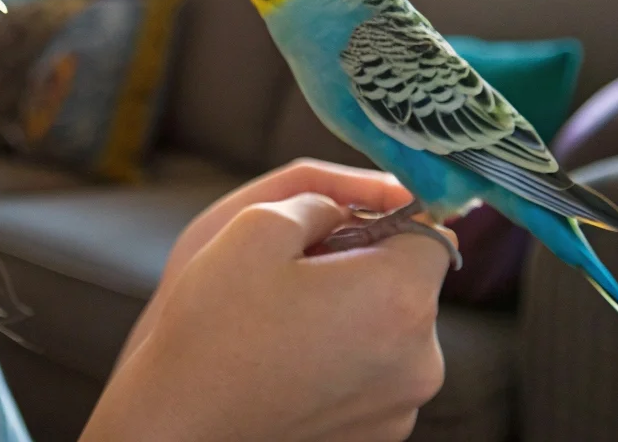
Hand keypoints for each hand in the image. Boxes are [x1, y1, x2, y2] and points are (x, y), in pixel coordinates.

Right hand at [83, 160, 451, 441]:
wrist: (183, 422)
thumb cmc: (215, 324)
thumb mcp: (258, 224)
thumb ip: (325, 199)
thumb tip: (353, 208)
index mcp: (398, 298)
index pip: (435, 230)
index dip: (389, 216)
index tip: (344, 223)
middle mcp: (419, 359)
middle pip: (415, 283)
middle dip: (370, 264)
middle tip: (303, 269)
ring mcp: (402, 405)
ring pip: (396, 329)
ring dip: (358, 311)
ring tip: (291, 317)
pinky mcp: (379, 433)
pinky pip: (378, 372)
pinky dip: (348, 356)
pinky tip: (293, 355)